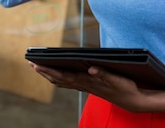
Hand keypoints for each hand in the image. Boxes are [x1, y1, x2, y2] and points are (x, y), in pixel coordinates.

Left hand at [28, 62, 148, 112]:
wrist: (134, 101)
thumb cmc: (127, 88)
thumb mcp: (118, 80)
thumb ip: (105, 74)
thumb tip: (92, 69)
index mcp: (88, 82)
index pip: (63, 76)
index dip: (49, 70)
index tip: (37, 64)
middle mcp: (84, 85)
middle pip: (58, 79)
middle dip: (44, 71)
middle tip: (30, 63)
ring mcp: (85, 87)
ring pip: (62, 81)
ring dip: (49, 74)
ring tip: (38, 67)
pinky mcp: (89, 86)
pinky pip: (69, 83)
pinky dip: (59, 78)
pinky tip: (55, 75)